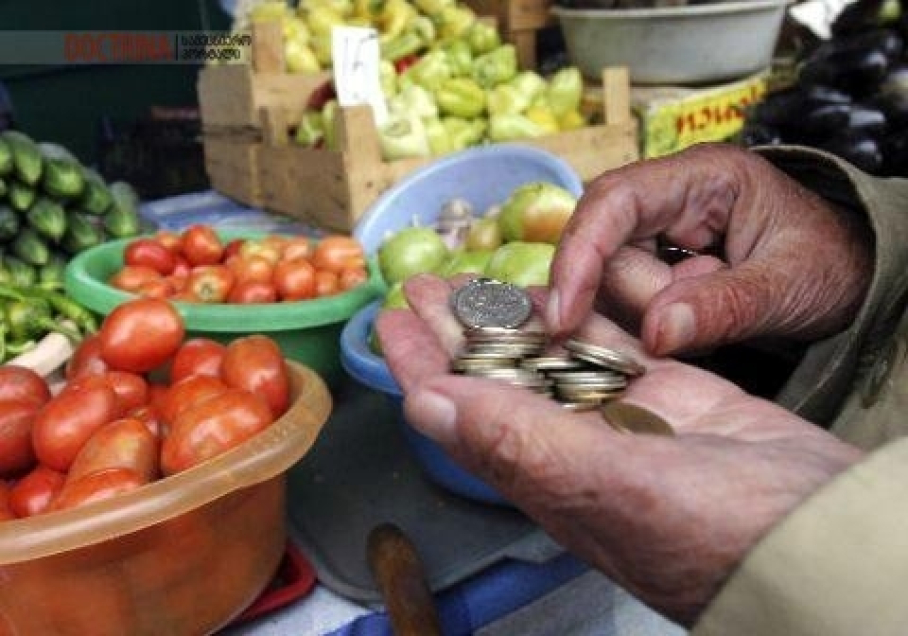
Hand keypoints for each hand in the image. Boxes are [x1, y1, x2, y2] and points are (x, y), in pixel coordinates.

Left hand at [377, 274, 862, 625]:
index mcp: (544, 475)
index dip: (420, 365)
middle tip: (424, 283)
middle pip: (496, 377)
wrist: (817, 533)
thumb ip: (516, 442)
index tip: (388, 320)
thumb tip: (426, 405)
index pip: (461, 411)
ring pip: (550, 358)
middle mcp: (573, 448)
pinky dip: (582, 318)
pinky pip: (611, 348)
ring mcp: (623, 421)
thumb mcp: (607, 484)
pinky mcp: (670, 399)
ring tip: (476, 280)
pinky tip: (557, 293)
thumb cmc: (714, 530)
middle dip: (456, 330)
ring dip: (510, 319)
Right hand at [546, 143, 873, 355]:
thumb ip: (724, 306)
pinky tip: (687, 326)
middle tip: (694, 324)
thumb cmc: (830, 265)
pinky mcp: (653, 262)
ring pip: (610, 281)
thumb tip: (654, 333)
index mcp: (702, 176)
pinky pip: (625, 298)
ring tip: (709, 319)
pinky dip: (647, 322)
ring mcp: (656, 231)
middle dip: (641, 299)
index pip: (615, 202)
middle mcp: (667, 196)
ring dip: (648, 315)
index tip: (563, 314)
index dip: (580, 253)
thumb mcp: (788, 286)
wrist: (848, 276)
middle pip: (605, 251)